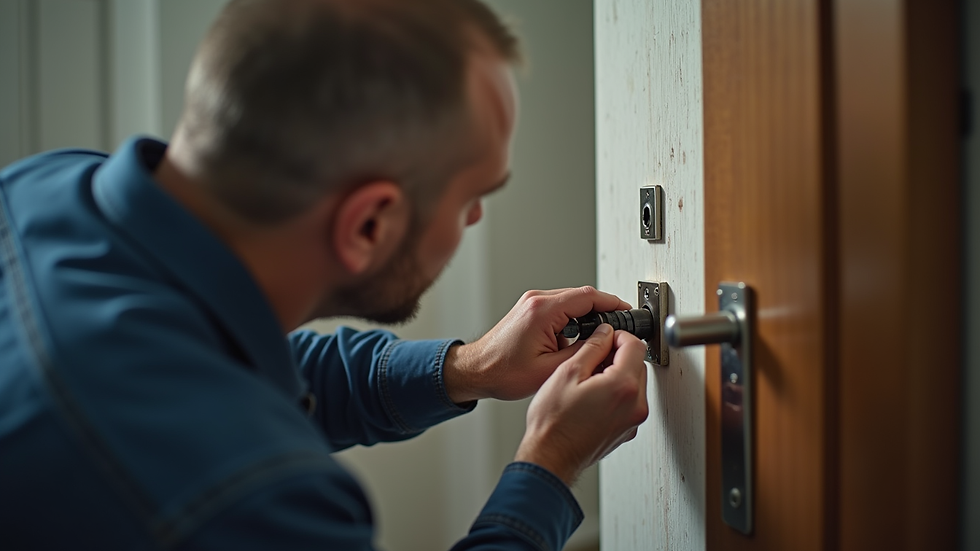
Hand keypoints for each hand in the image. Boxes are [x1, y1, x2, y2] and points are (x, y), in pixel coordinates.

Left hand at [443, 286, 630, 402]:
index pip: (588, 297)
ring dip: (587, 316)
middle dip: (603, 311)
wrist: (476, 370)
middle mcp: (536, 300)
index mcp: (543, 311)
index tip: (627, 311)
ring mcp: (531, 303)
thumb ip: (582, 352)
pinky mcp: (529, 309)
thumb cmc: (503, 371)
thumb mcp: (551, 369)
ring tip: (598, 338)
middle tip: (618, 328)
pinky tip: (577, 339)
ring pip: (571, 302)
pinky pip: (560, 308)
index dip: (613, 303)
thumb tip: (603, 342)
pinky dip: (573, 320)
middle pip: (582, 296)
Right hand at [514, 324, 648, 484]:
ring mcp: (633, 421)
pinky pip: (628, 402)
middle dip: (617, 356)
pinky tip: (591, 397)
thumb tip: (605, 333)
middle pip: (637, 364)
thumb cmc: (554, 421)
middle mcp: (635, 405)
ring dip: (617, 374)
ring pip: (634, 383)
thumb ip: (592, 346)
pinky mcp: (626, 431)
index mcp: (623, 386)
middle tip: (592, 358)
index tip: (605, 336)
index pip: (636, 345)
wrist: (551, 456)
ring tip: (588, 380)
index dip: (619, 336)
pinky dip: (615, 394)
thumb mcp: (568, 372)